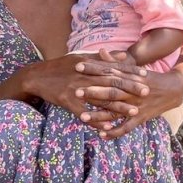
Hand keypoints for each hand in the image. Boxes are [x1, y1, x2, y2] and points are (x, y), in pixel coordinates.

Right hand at [23, 51, 147, 123]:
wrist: (36, 76)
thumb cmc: (59, 66)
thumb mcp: (79, 56)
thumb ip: (102, 57)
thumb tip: (122, 54)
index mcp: (88, 64)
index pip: (113, 67)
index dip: (130, 71)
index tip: (145, 75)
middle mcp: (84, 76)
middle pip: (111, 82)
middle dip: (130, 88)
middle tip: (146, 92)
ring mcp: (76, 90)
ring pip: (101, 99)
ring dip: (118, 107)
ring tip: (134, 112)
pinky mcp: (68, 102)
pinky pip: (85, 114)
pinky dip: (97, 122)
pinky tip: (109, 128)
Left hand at [77, 50, 182, 138]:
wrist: (174, 88)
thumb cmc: (148, 77)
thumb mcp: (133, 68)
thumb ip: (114, 61)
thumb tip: (100, 51)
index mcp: (128, 77)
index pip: (108, 71)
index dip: (93, 68)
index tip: (77, 66)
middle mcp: (131, 91)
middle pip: (111, 91)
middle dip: (93, 92)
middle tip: (76, 92)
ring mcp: (136, 105)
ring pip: (116, 111)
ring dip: (99, 115)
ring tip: (82, 117)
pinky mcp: (141, 117)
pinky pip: (126, 127)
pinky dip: (114, 132)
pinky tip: (101, 135)